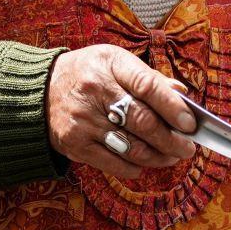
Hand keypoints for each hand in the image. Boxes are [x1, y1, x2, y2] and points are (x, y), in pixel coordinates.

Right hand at [46, 45, 195, 180]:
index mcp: (110, 64)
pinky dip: (134, 167)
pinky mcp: (75, 144)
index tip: (190, 124)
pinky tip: (144, 164)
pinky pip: (112, 163)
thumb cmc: (88, 73)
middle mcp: (95, 91)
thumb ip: (148, 78)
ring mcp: (83, 120)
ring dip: (158, 157)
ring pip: (131, 146)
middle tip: (188, 148)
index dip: (173, 107)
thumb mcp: (114, 62)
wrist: (39, 90)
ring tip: (171, 157)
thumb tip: (182, 94)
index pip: (147, 86)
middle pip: (142, 121)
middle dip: (171, 139)